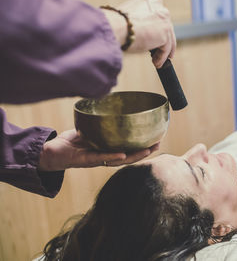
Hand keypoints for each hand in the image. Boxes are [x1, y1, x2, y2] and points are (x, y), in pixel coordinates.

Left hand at [38, 129, 158, 170]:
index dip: (143, 146)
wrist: (50, 152)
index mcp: (108, 150)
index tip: (157, 139)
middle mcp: (105, 157)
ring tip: (148, 150)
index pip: (129, 149)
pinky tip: (123, 154)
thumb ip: (99, 121)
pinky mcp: (84, 160)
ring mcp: (96, 160)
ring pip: (120, 160)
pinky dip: (113, 156)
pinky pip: (101, 158)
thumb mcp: (89, 129)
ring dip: (135, 155)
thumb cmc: (70, 142)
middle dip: (145, 151)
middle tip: (158, 144)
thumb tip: (110, 103)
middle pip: (130, 156)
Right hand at [103, 0, 175, 67]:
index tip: (156, 39)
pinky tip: (156, 63)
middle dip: (164, 41)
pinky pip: (165, 48)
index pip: (157, 16)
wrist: (115, 27)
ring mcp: (163, 18)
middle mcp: (157, 5)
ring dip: (163, 52)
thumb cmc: (115, 25)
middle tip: (160, 52)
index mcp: (146, 1)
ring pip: (168, 38)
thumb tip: (141, 34)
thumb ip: (138, 22)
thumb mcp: (128, 19)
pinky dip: (161, 57)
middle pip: (166, 26)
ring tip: (157, 61)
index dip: (157, 29)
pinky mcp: (165, 31)